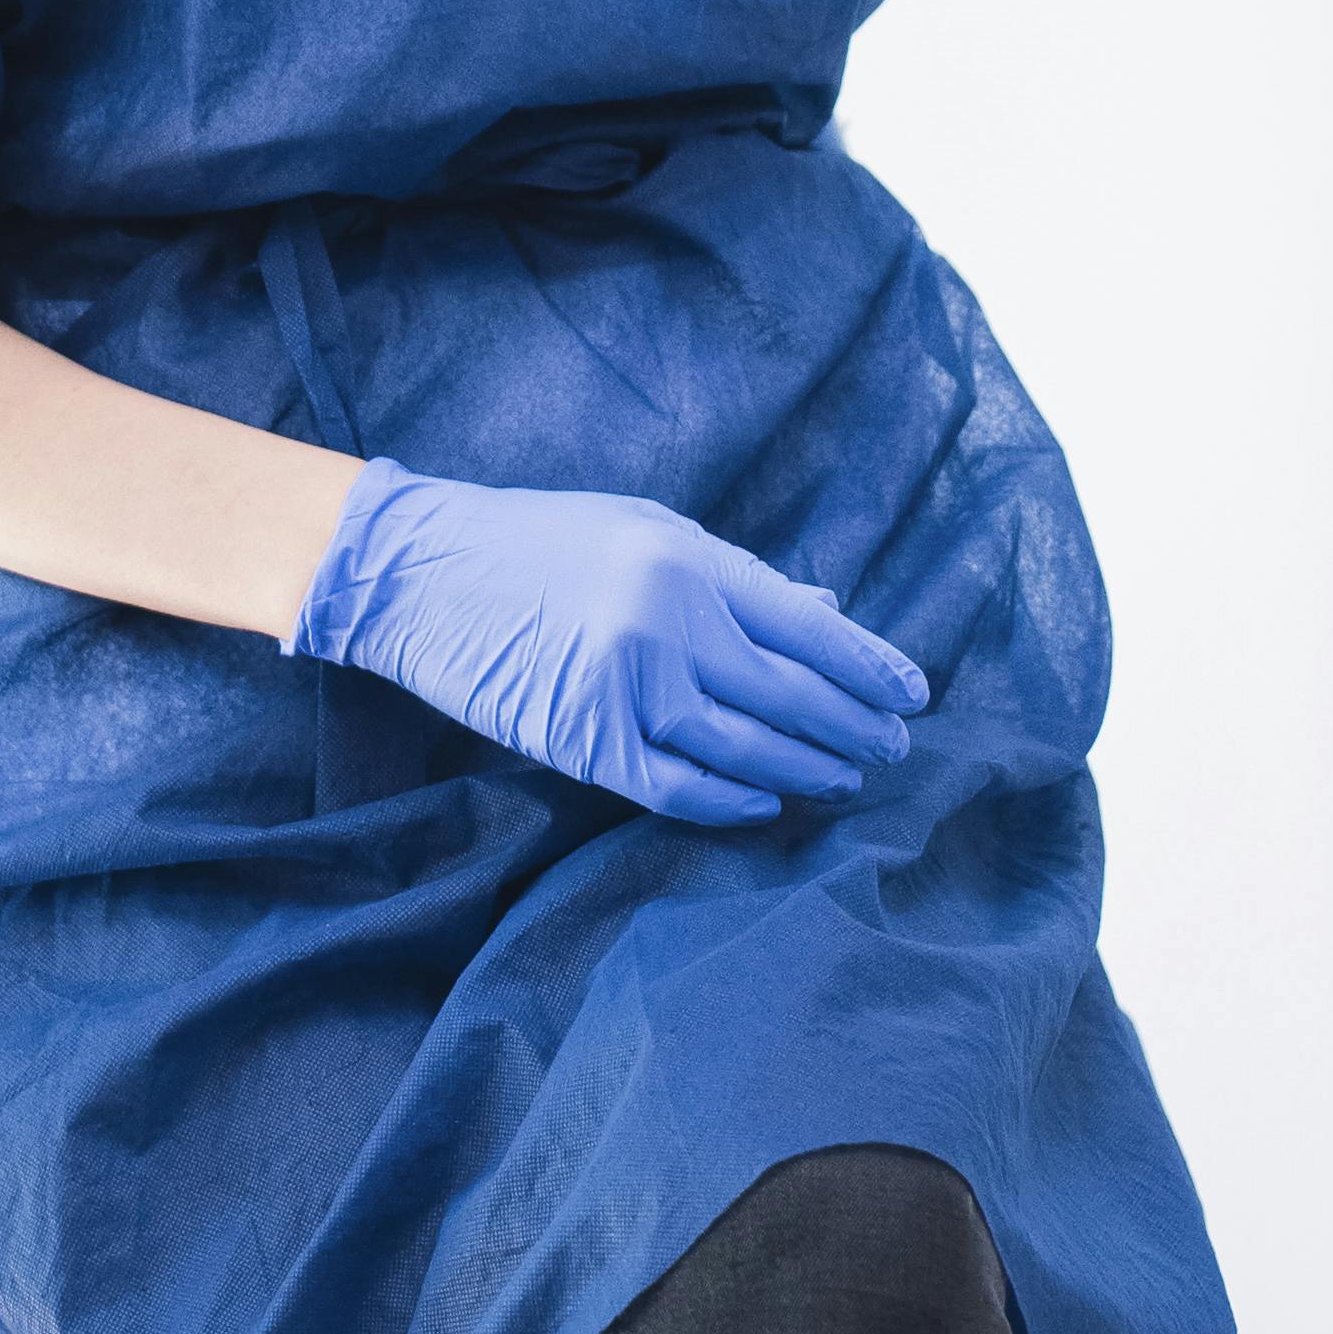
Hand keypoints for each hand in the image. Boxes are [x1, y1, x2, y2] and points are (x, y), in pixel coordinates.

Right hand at [293, 467, 932, 823]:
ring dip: (806, 768)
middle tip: (891, 747)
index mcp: (690, 562)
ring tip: (841, 776)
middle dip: (854, 727)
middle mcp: (669, 624)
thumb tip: (827, 623)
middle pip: (792, 696)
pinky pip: (680, 788)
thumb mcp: (646, 531)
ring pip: (747, 749)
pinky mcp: (584, 742)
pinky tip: (764, 801)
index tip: (912, 695)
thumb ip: (737, 579)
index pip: (810, 630)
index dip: (871, 669)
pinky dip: (732, 801)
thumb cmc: (537, 542)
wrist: (419, 572)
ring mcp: (626, 688)